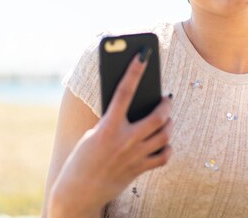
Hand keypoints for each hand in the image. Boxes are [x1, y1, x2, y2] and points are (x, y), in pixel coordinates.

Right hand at [48, 49, 172, 216]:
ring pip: (164, 135)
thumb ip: (113, 120)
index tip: (143, 55)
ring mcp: (134, 156)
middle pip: (157, 116)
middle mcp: (124, 140)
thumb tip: (133, 106)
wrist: (78, 193)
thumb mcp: (93, 134)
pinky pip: (163, 156)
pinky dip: (167, 147)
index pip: (124, 91)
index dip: (134, 70)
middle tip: (168, 98)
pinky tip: (164, 142)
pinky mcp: (139, 170)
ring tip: (167, 118)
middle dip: (166, 104)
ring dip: (169, 124)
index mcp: (107, 127)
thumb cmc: (82, 159)